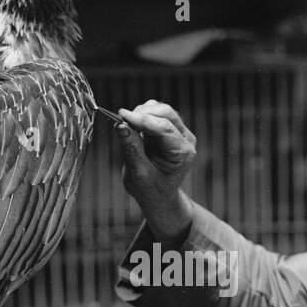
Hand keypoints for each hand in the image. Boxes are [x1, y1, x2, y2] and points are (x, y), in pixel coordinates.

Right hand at [116, 100, 197, 243]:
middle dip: (142, 114)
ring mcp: (180, 132)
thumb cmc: (150, 189)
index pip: (163, 128)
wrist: (158, 196)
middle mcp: (185, 139)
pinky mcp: (170, 129)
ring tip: (128, 129)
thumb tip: (120, 125)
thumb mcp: (138, 173)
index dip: (141, 120)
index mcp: (182, 153)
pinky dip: (142, 116)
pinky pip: (156, 113)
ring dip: (141, 114)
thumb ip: (131, 148)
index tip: (121, 115)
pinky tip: (134, 128)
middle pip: (165, 113)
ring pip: (160, 110)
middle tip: (121, 121)